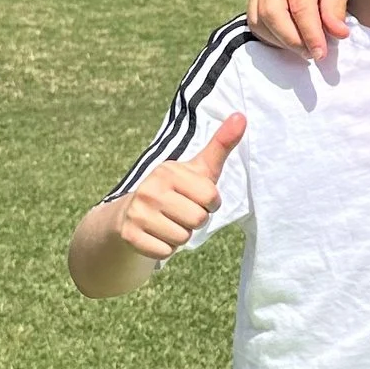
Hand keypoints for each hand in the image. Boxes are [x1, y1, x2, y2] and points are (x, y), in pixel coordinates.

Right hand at [111, 113, 244, 259]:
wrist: (128, 215)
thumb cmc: (174, 191)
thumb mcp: (197, 168)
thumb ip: (220, 144)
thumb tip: (241, 116)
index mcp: (168, 171)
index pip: (211, 197)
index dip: (210, 203)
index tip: (196, 198)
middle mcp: (149, 189)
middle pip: (198, 220)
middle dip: (195, 221)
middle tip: (179, 212)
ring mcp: (137, 212)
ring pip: (182, 238)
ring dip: (180, 236)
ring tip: (167, 223)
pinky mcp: (130, 235)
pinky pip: (165, 252)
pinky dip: (165, 249)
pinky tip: (155, 235)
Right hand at [249, 0, 350, 56]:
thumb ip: (336, 7)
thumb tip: (338, 34)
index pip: (299, 6)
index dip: (310, 34)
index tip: (322, 54)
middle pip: (272, 15)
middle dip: (292, 40)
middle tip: (313, 54)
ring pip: (259, 21)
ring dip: (282, 41)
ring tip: (305, 48)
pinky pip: (255, 22)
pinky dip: (272, 37)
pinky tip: (291, 40)